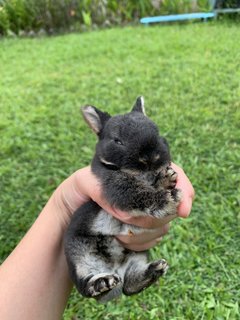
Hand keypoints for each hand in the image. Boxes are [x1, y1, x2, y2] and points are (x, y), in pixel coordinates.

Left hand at [53, 164, 193, 250]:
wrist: (68, 220)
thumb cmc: (76, 193)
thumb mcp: (82, 182)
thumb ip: (100, 186)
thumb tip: (125, 209)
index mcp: (138, 173)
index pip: (173, 174)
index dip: (184, 190)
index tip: (183, 211)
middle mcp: (146, 191)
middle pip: (171, 204)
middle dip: (155, 217)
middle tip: (128, 222)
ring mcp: (145, 213)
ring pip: (164, 226)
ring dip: (144, 233)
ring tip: (118, 232)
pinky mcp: (141, 232)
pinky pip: (154, 241)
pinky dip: (140, 244)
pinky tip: (122, 241)